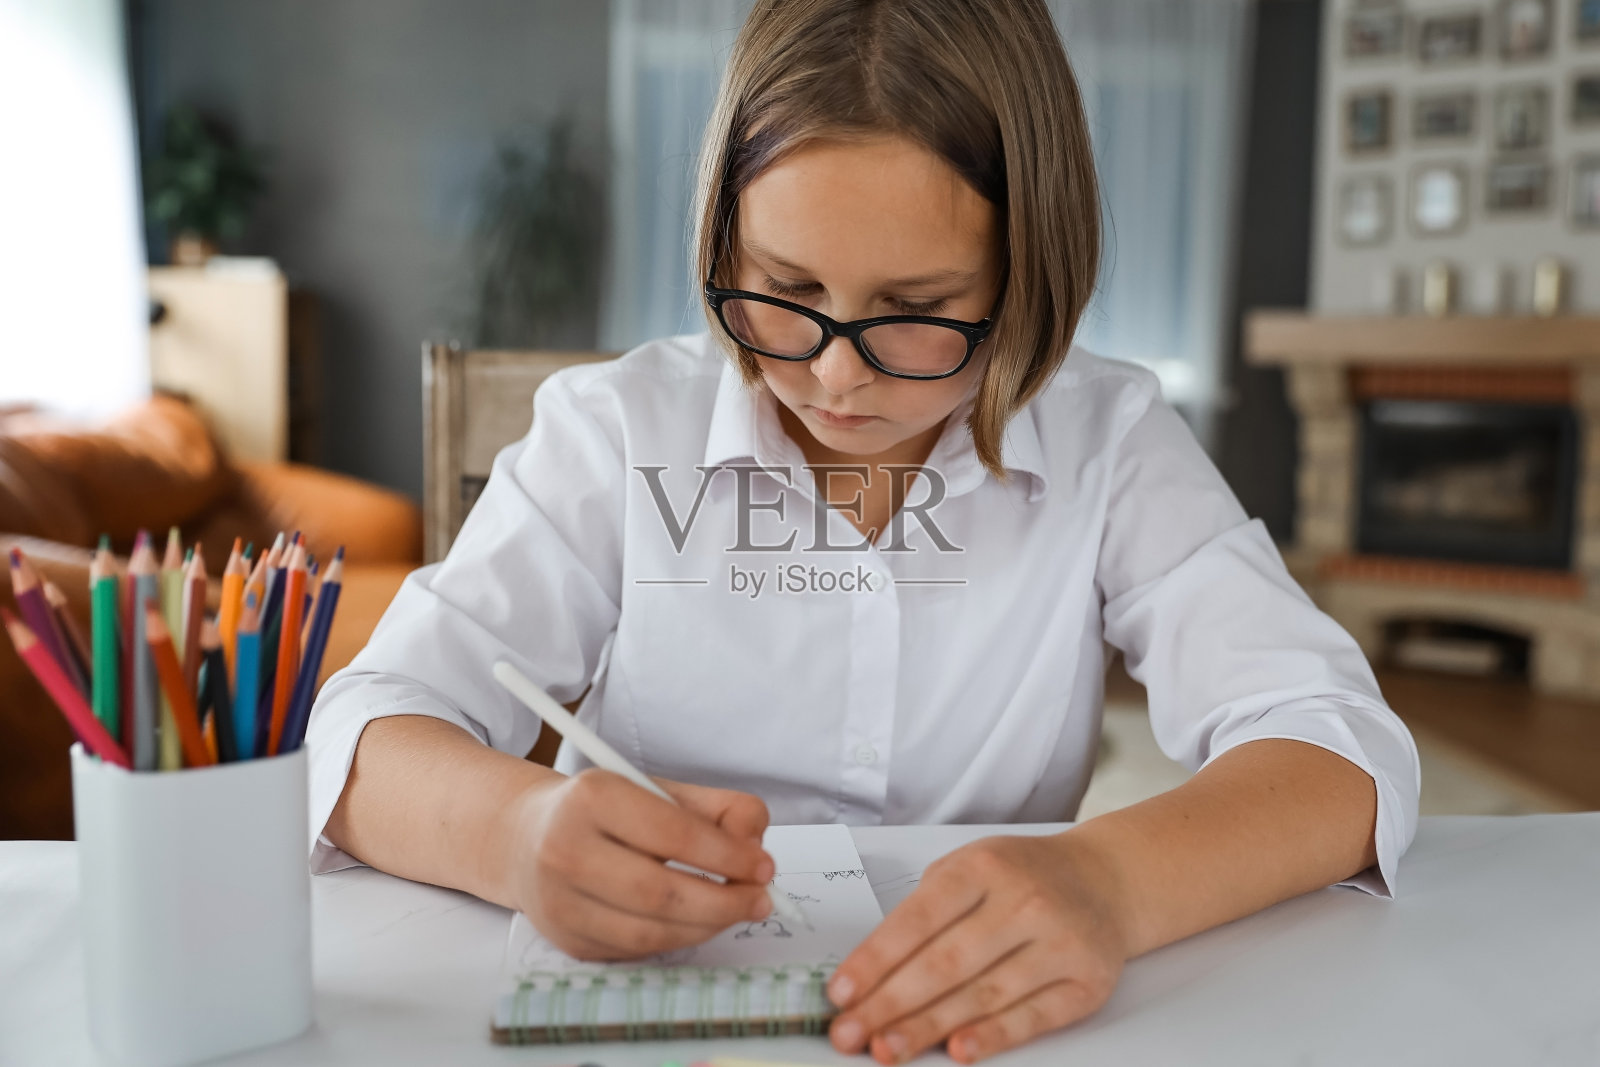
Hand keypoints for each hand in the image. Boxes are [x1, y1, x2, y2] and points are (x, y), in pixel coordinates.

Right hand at [506, 768, 775, 959]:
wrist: (526, 837)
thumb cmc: (605, 812)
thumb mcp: (658, 790)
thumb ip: (718, 809)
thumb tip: (756, 845)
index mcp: (593, 796)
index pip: (673, 833)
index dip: (728, 856)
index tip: (764, 866)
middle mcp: (566, 849)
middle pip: (659, 892)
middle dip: (724, 902)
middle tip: (761, 899)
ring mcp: (560, 901)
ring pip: (649, 931)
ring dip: (707, 926)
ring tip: (736, 910)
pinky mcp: (566, 939)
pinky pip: (635, 950)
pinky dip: (677, 939)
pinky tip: (696, 922)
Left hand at [826, 833, 1130, 1062]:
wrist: (1105, 881)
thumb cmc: (1023, 877)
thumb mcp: (970, 867)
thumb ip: (925, 910)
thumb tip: (870, 971)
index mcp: (983, 867)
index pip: (918, 919)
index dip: (875, 960)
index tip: (841, 993)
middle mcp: (1023, 901)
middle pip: (946, 962)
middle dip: (890, 1003)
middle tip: (850, 1033)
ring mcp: (1058, 943)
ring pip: (983, 993)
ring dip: (930, 1027)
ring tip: (888, 1048)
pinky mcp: (1086, 983)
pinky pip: (1033, 1016)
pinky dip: (994, 1036)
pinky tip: (959, 1052)